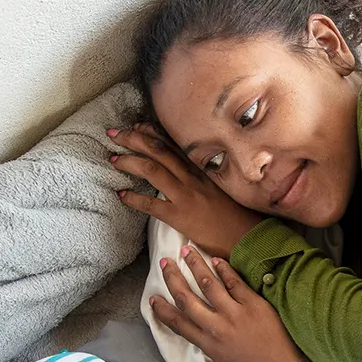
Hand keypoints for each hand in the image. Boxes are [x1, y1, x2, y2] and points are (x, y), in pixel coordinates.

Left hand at [107, 123, 264, 257]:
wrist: (248, 236)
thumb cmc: (237, 214)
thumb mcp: (223, 186)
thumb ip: (205, 175)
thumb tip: (187, 170)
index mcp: (202, 168)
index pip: (173, 143)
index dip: (152, 132)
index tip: (137, 126)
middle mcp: (192, 176)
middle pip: (157, 150)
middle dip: (133, 139)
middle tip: (114, 134)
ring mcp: (186, 195)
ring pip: (151, 170)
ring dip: (129, 162)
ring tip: (113, 160)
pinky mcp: (180, 216)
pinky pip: (151, 204)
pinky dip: (134, 199)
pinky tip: (121, 195)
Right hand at [152, 248, 361, 361]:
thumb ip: (211, 344)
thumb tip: (203, 330)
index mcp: (208, 345)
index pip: (178, 323)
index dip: (162, 309)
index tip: (152, 297)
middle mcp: (217, 328)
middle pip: (187, 298)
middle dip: (173, 278)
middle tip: (165, 262)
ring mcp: (235, 315)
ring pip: (208, 284)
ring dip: (195, 265)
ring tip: (187, 250)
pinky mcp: (254, 305)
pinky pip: (234, 282)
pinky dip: (224, 269)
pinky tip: (216, 259)